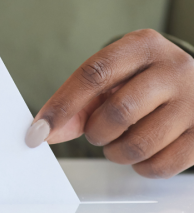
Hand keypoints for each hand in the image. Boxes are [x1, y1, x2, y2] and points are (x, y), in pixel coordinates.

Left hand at [25, 29, 193, 177]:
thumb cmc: (143, 81)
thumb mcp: (112, 78)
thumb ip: (78, 103)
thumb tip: (47, 132)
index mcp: (142, 46)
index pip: (93, 75)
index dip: (62, 105)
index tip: (38, 130)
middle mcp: (173, 69)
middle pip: (117, 112)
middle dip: (95, 132)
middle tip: (96, 133)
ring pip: (139, 144)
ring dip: (116, 152)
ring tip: (118, 142)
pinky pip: (161, 165)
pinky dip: (141, 167)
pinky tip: (142, 153)